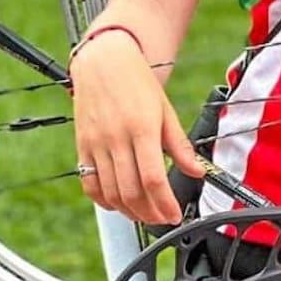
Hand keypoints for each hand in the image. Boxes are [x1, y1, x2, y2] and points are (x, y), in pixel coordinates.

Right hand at [70, 30, 205, 224]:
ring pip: (110, 192)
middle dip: (150, 214)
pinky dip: (103, 200)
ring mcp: (96, 143)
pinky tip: (117, 204)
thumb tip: (198, 171)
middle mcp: (116, 138)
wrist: (104, 61)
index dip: (165, 203)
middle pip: (131, 191)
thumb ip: (180, 145)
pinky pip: (89, 183)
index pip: (153, 178)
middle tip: (163, 219)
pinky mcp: (82, 145)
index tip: (175, 214)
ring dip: (129, 212)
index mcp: (142, 128)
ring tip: (145, 215)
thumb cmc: (137, 82)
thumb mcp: (166, 110)